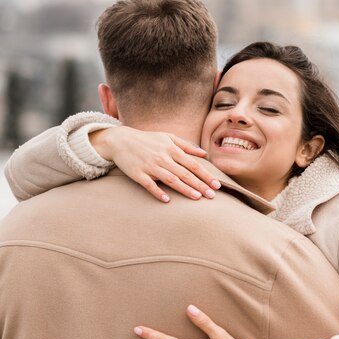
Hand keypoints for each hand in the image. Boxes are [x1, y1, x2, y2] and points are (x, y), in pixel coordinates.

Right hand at [90, 127, 220, 202]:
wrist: (120, 140)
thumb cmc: (147, 139)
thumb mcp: (168, 137)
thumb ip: (186, 145)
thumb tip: (204, 154)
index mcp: (172, 149)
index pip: (193, 164)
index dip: (206, 175)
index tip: (217, 184)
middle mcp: (163, 158)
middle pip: (185, 173)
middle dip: (200, 185)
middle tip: (212, 195)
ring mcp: (150, 166)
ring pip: (170, 179)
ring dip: (185, 189)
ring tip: (197, 198)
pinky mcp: (138, 174)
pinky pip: (149, 185)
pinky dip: (158, 192)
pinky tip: (167, 200)